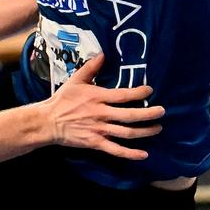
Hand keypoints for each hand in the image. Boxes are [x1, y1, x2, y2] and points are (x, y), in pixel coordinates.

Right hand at [41, 53, 164, 158]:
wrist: (48, 122)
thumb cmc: (62, 100)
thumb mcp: (76, 80)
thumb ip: (91, 68)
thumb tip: (103, 54)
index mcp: (98, 97)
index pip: (123, 95)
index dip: (139, 92)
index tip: (150, 90)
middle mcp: (101, 114)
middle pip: (130, 115)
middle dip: (148, 114)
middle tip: (162, 111)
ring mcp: (99, 130)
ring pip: (127, 133)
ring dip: (145, 132)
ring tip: (157, 128)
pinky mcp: (95, 143)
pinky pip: (116, 150)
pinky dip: (130, 154)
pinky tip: (143, 154)